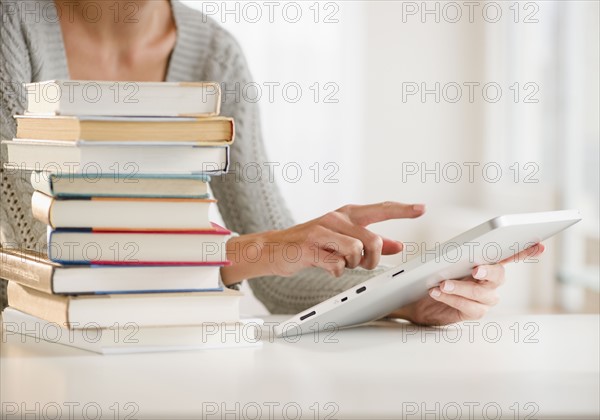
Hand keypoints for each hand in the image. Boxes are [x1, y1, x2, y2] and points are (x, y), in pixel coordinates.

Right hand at [221, 202, 424, 284]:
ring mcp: (322, 231)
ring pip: (356, 251)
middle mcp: (336, 218)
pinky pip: (336, 264)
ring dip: (353, 265)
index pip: (380, 209)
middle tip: (364, 264)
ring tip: (341, 264)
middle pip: (372, 239)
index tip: (422, 208)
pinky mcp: (310, 247)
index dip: (402, 209)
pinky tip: (328, 267)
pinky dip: (336, 271)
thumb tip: (399, 245)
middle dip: (373, 258)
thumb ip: (370, 241)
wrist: (274, 248)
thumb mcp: (342, 239)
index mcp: (346, 215)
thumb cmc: (311, 244)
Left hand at [391, 243, 544, 325]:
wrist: (416, 297)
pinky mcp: (474, 312)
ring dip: (461, 287)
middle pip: (499, 275)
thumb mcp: (441, 260)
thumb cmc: (432, 274)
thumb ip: (454, 254)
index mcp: (487, 263)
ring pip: (482, 293)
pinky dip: (452, 298)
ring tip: (443, 283)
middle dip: (488, 271)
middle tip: (476, 268)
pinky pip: (470, 307)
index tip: (539, 245)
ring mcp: (485, 298)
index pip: (510, 255)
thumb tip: (454, 249)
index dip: (526, 250)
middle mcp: (491, 281)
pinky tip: (438, 292)